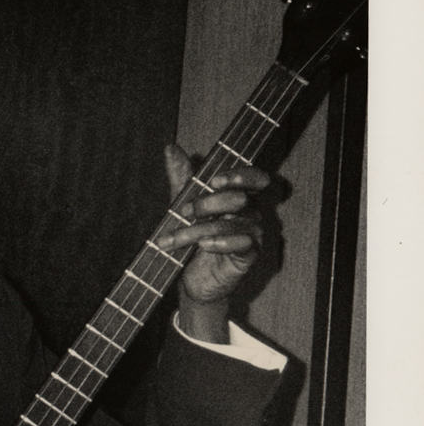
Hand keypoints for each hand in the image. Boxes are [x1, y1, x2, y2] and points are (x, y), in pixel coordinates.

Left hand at [160, 143, 269, 341]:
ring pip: (234, 223)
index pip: (255, 177)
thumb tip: (171, 147)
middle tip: (182, 212)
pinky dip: (221, 242)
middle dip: (207, 203)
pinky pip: (244, 244)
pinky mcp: (249, 256)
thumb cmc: (191, 239)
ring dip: (198, 229)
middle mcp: (251, 212)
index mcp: (239, 196)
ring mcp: (253, 234)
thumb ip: (181, 178)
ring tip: (174, 239)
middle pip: (240, 198)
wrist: (189, 278)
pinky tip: (204, 246)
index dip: (240, 175)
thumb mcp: (182, 205)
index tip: (214, 180)